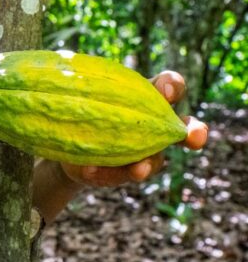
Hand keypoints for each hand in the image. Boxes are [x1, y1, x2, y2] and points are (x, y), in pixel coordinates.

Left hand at [61, 70, 208, 186]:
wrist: (67, 142)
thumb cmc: (85, 106)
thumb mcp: (87, 92)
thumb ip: (89, 90)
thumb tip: (74, 85)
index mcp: (149, 98)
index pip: (170, 86)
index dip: (172, 86)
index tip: (166, 91)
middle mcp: (154, 127)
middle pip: (184, 128)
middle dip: (194, 131)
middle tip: (194, 137)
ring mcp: (142, 154)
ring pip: (155, 161)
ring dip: (147, 165)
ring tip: (139, 169)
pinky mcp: (121, 174)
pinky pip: (117, 176)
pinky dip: (105, 174)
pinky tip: (91, 170)